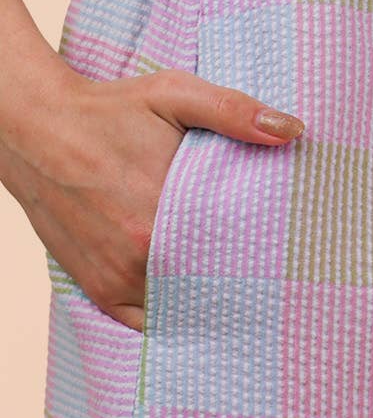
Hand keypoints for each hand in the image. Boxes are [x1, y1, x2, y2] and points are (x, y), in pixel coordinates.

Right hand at [0, 65, 304, 330]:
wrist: (34, 129)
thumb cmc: (106, 110)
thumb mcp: (172, 95)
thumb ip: (233, 112)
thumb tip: (292, 130)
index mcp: (165, 215)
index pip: (236, 257)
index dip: (263, 263)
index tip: (285, 263)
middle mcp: (140, 257)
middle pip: (211, 288)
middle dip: (240, 288)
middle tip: (272, 288)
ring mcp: (117, 279)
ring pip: (180, 309)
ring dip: (205, 305)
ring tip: (238, 303)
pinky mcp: (99, 289)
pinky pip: (144, 322)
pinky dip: (168, 317)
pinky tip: (193, 310)